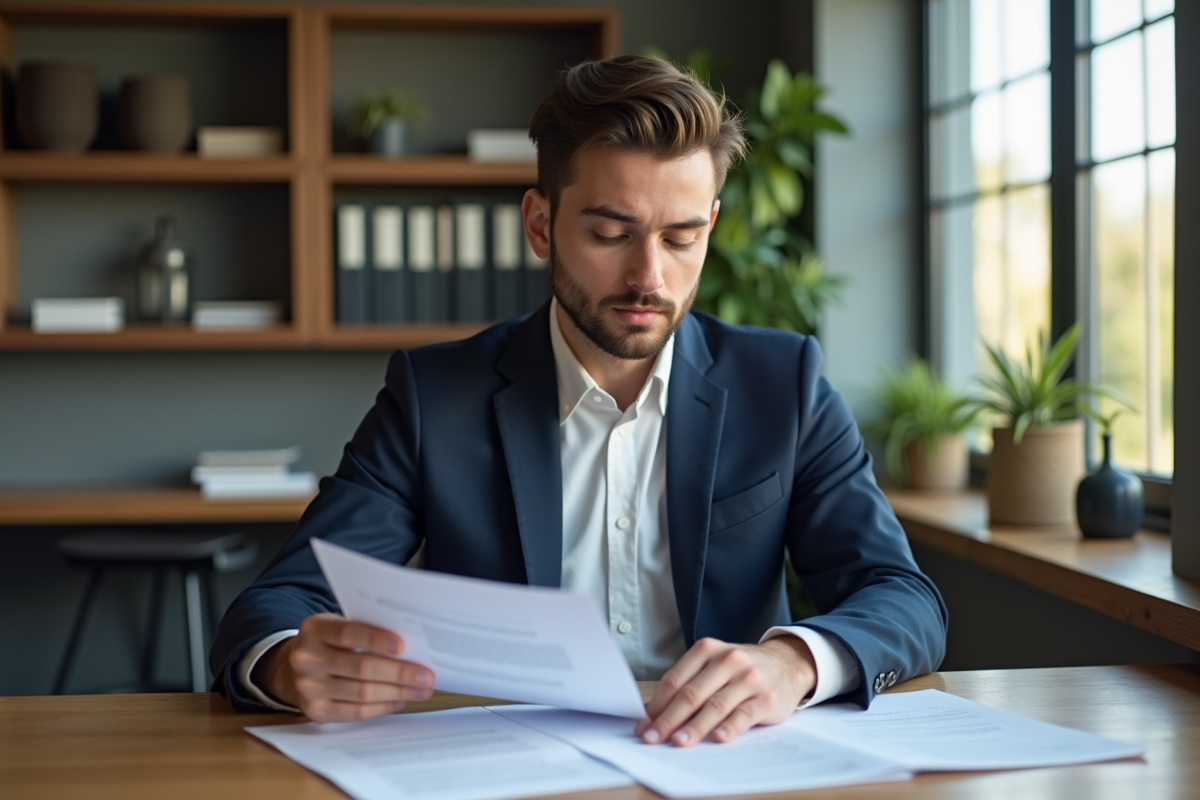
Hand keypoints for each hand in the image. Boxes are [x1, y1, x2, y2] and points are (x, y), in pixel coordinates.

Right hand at [253, 613, 435, 722]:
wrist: (293, 668)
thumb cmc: (329, 643)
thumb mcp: (337, 626)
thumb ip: (365, 630)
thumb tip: (411, 646)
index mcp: (314, 630)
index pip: (348, 634)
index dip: (376, 640)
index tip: (403, 646)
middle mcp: (306, 659)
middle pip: (360, 668)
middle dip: (399, 673)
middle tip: (426, 676)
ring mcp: (308, 688)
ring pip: (362, 693)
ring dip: (397, 692)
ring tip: (421, 690)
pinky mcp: (315, 711)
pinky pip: (356, 712)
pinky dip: (383, 707)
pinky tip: (400, 700)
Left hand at [634, 636, 816, 746]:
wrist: (787, 663)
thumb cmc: (741, 669)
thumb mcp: (714, 666)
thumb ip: (686, 685)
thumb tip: (651, 714)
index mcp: (707, 649)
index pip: (675, 680)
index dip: (657, 704)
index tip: (643, 725)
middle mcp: (728, 660)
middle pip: (692, 693)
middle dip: (669, 719)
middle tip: (653, 738)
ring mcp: (749, 678)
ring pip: (716, 705)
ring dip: (695, 726)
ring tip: (679, 741)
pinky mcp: (766, 697)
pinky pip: (745, 714)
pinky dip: (730, 727)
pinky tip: (718, 738)